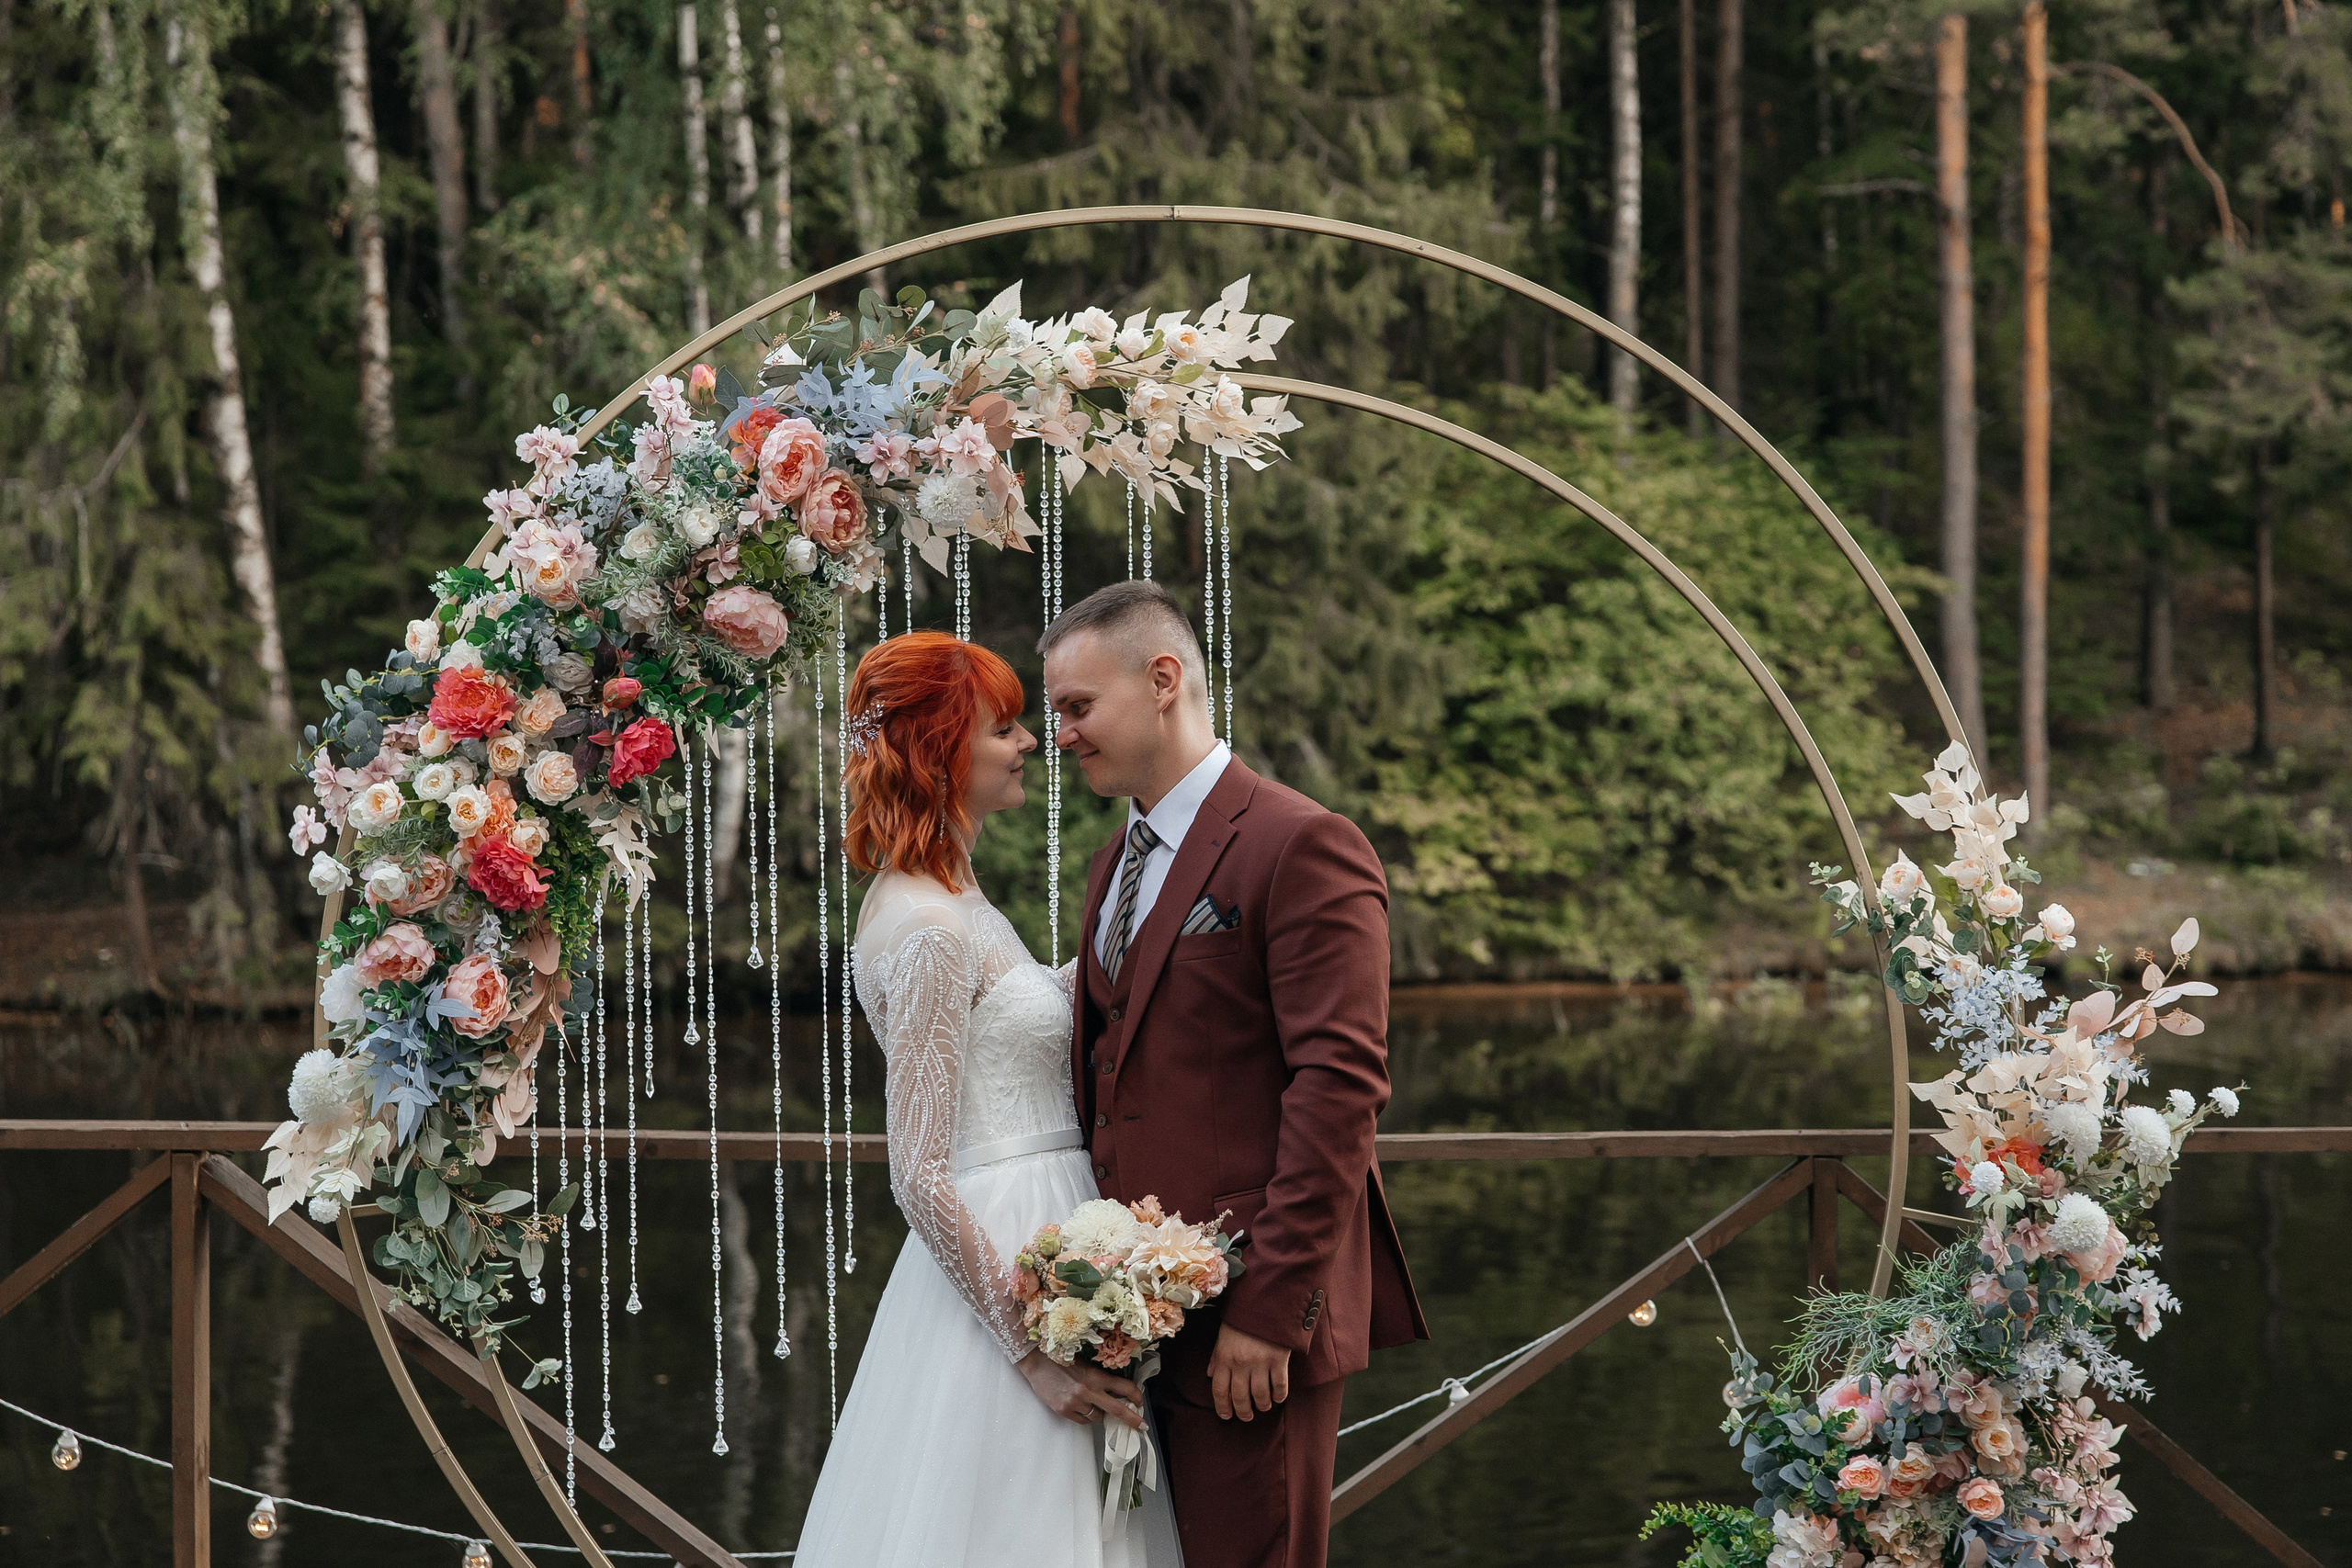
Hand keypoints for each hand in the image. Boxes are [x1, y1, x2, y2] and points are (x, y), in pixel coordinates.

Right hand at [1017, 1350, 1145, 1429]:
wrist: (1037, 1363)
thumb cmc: (1061, 1361)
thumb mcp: (1085, 1366)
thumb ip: (1099, 1379)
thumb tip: (1116, 1393)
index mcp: (1096, 1376)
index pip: (1124, 1387)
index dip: (1136, 1395)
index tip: (1140, 1402)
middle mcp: (1088, 1390)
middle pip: (1117, 1409)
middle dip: (1132, 1419)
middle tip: (1142, 1426)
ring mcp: (1076, 1402)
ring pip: (1098, 1417)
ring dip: (1099, 1413)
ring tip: (1089, 1402)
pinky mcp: (1064, 1411)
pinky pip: (1082, 1421)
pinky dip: (1084, 1416)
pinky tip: (1078, 1406)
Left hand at [1209, 1324, 1290, 1421]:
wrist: (1266, 1301)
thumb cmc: (1243, 1319)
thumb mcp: (1223, 1335)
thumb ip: (1216, 1356)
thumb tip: (1210, 1375)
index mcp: (1224, 1357)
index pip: (1219, 1390)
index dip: (1222, 1406)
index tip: (1226, 1416)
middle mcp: (1240, 1363)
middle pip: (1240, 1397)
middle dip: (1243, 1412)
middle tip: (1246, 1417)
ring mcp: (1260, 1363)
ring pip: (1260, 1396)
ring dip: (1261, 1406)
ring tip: (1263, 1407)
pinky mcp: (1278, 1360)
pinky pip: (1279, 1386)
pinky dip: (1279, 1396)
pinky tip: (1277, 1398)